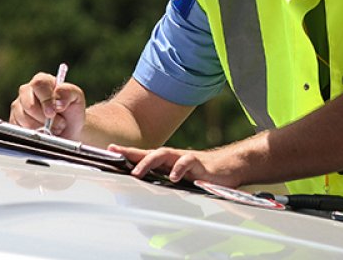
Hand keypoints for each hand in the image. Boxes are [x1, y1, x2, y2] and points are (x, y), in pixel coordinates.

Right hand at [9, 71, 86, 139]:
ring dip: (41, 128)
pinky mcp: (14, 121)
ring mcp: (18, 106)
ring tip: (54, 128)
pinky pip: (19, 129)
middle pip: (29, 104)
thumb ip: (68, 92)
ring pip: (24, 119)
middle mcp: (27, 91)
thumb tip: (57, 102)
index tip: (54, 112)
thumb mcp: (76, 97)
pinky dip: (34, 134)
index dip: (46, 99)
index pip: (39, 84)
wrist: (69, 129)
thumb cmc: (72, 110)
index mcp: (42, 81)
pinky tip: (44, 132)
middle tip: (59, 123)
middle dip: (45, 118)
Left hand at [110, 144, 239, 187]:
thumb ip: (167, 182)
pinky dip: (179, 169)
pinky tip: (173, 177)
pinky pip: (187, 162)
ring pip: (164, 154)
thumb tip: (148, 192)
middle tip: (116, 155)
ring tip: (137, 172)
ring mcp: (186, 158)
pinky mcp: (200, 163)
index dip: (128, 152)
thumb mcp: (182, 179)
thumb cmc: (205, 174)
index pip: (145, 155)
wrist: (231, 166)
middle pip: (149, 152)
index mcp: (168, 162)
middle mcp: (174, 157)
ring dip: (148, 162)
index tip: (110, 150)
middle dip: (131, 153)